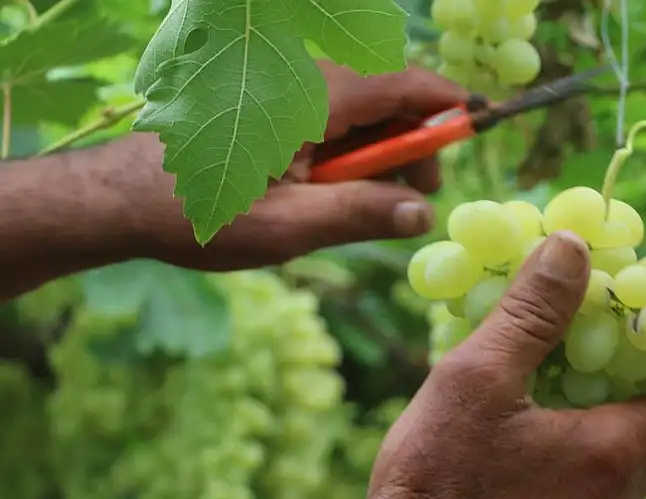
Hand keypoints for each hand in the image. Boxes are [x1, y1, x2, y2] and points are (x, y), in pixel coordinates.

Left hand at [142, 61, 465, 270]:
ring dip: (377, 148)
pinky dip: (346, 146)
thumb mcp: (289, 227)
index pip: (406, 83)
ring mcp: (281, 87)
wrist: (117, 200)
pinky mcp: (266, 101)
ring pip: (359, 105)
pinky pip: (327, 112)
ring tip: (367, 200)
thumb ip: (363, 214)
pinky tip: (328, 186)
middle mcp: (301, 79)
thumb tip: (422, 211)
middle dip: (412, 141)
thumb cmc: (199, 215)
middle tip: (412, 196)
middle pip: (387, 93)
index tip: (482, 125)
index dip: (450, 104)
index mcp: (313, 99)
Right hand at [357, 232, 645, 498]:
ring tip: (535, 410)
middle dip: (623, 394)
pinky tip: (511, 469)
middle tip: (578, 359)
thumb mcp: (478, 379)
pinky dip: (566, 482)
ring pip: (613, 480)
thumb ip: (533, 312)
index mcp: (614, 455)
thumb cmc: (437, 485)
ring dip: (590, 439)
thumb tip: (571, 247)